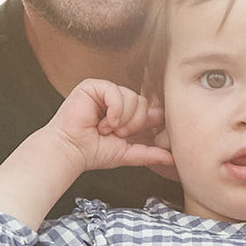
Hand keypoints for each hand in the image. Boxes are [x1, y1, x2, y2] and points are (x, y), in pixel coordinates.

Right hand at [43, 80, 175, 176]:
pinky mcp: (94, 86)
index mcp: (127, 114)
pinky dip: (113, 110)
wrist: (72, 151)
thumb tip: (173, 158)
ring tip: (106, 128)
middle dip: (133, 124)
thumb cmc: (93, 152)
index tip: (148, 134)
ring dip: (121, 119)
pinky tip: (102, 121)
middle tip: (117, 134)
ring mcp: (106, 92)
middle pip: (144, 103)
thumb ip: (150, 153)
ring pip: (132, 97)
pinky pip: (116, 92)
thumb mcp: (127, 154)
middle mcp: (118, 101)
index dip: (153, 120)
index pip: (150, 110)